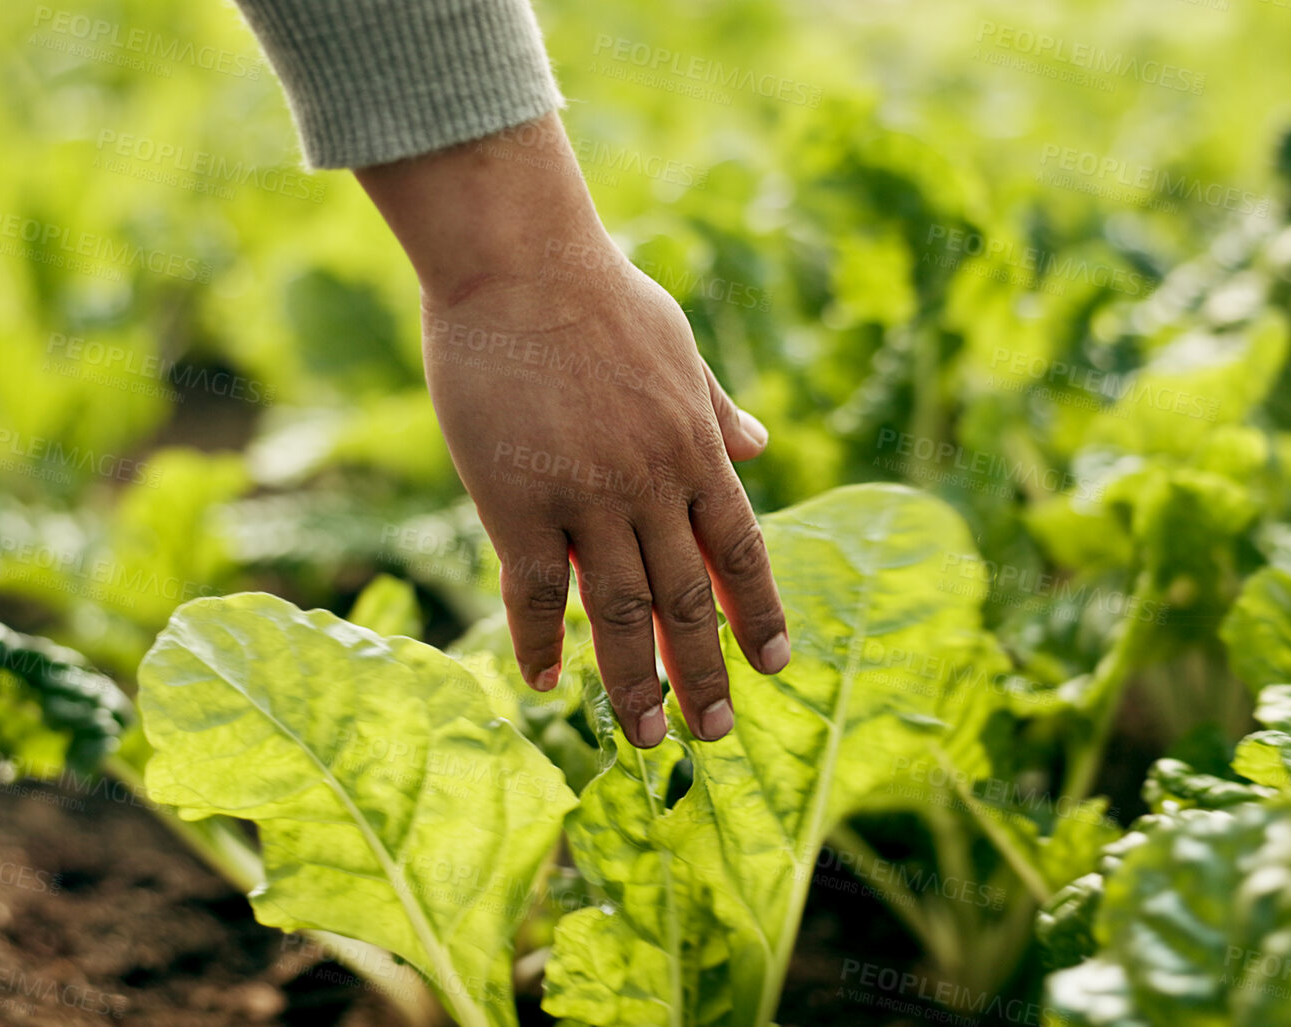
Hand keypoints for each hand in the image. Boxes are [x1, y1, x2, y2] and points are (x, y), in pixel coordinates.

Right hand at [354, 114, 789, 745]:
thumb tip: (762, 447)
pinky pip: (536, 591)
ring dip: (636, 682)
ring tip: (648, 737)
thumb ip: (718, 409)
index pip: (741, 553)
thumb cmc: (597, 295)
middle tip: (713, 734)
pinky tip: (546, 682)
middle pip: (688, 600)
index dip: (758, 616)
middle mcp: (654, 484)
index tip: (773, 667)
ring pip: (621, 611)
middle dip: (704, 673)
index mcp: (696, 450)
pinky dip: (543, 642)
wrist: (519, 263)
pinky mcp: (518, 501)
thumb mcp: (681, 348)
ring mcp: (588, 497)